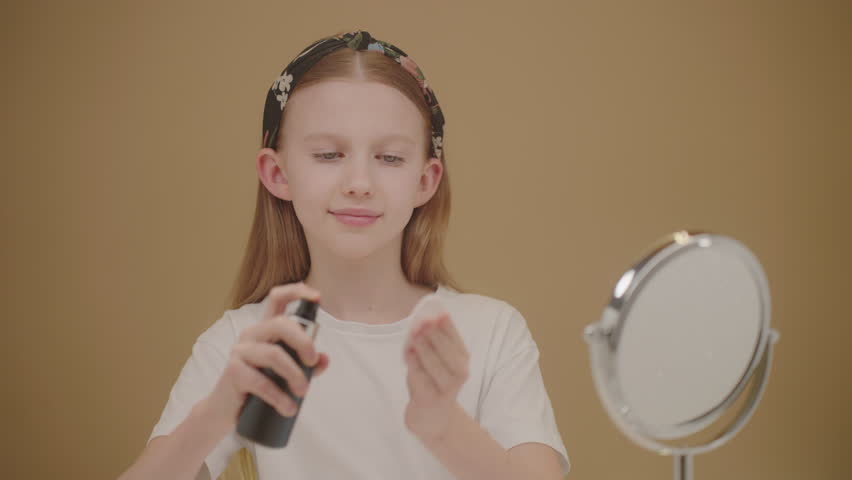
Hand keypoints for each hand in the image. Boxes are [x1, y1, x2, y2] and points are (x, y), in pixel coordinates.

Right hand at [204, 282, 329, 429]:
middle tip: (313, 362)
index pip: (277, 299)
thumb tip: (325, 359)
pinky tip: (288, 407)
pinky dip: (279, 397)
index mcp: (266, 329)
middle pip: (281, 324)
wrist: (227, 412)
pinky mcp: (233, 372)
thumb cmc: (260, 386)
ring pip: (274, 354)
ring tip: (303, 392)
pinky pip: (261, 381)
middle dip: (303, 342)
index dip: (296, 292)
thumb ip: (308, 365)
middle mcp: (252, 334)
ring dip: (295, 374)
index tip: (317, 297)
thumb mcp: (287, 373)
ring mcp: (240, 352)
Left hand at [403, 312, 469, 443]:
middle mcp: (459, 375)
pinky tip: (409, 355)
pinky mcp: (430, 399)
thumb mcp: (436, 360)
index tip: (437, 313)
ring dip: (426, 350)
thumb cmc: (433, 382)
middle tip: (424, 323)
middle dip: (436, 337)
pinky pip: (422, 380)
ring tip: (415, 337)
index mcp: (462, 360)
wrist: (433, 418)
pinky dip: (415, 366)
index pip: (457, 340)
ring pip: (437, 368)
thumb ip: (431, 343)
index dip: (448, 326)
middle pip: (451, 354)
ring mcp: (446, 389)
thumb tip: (420, 322)